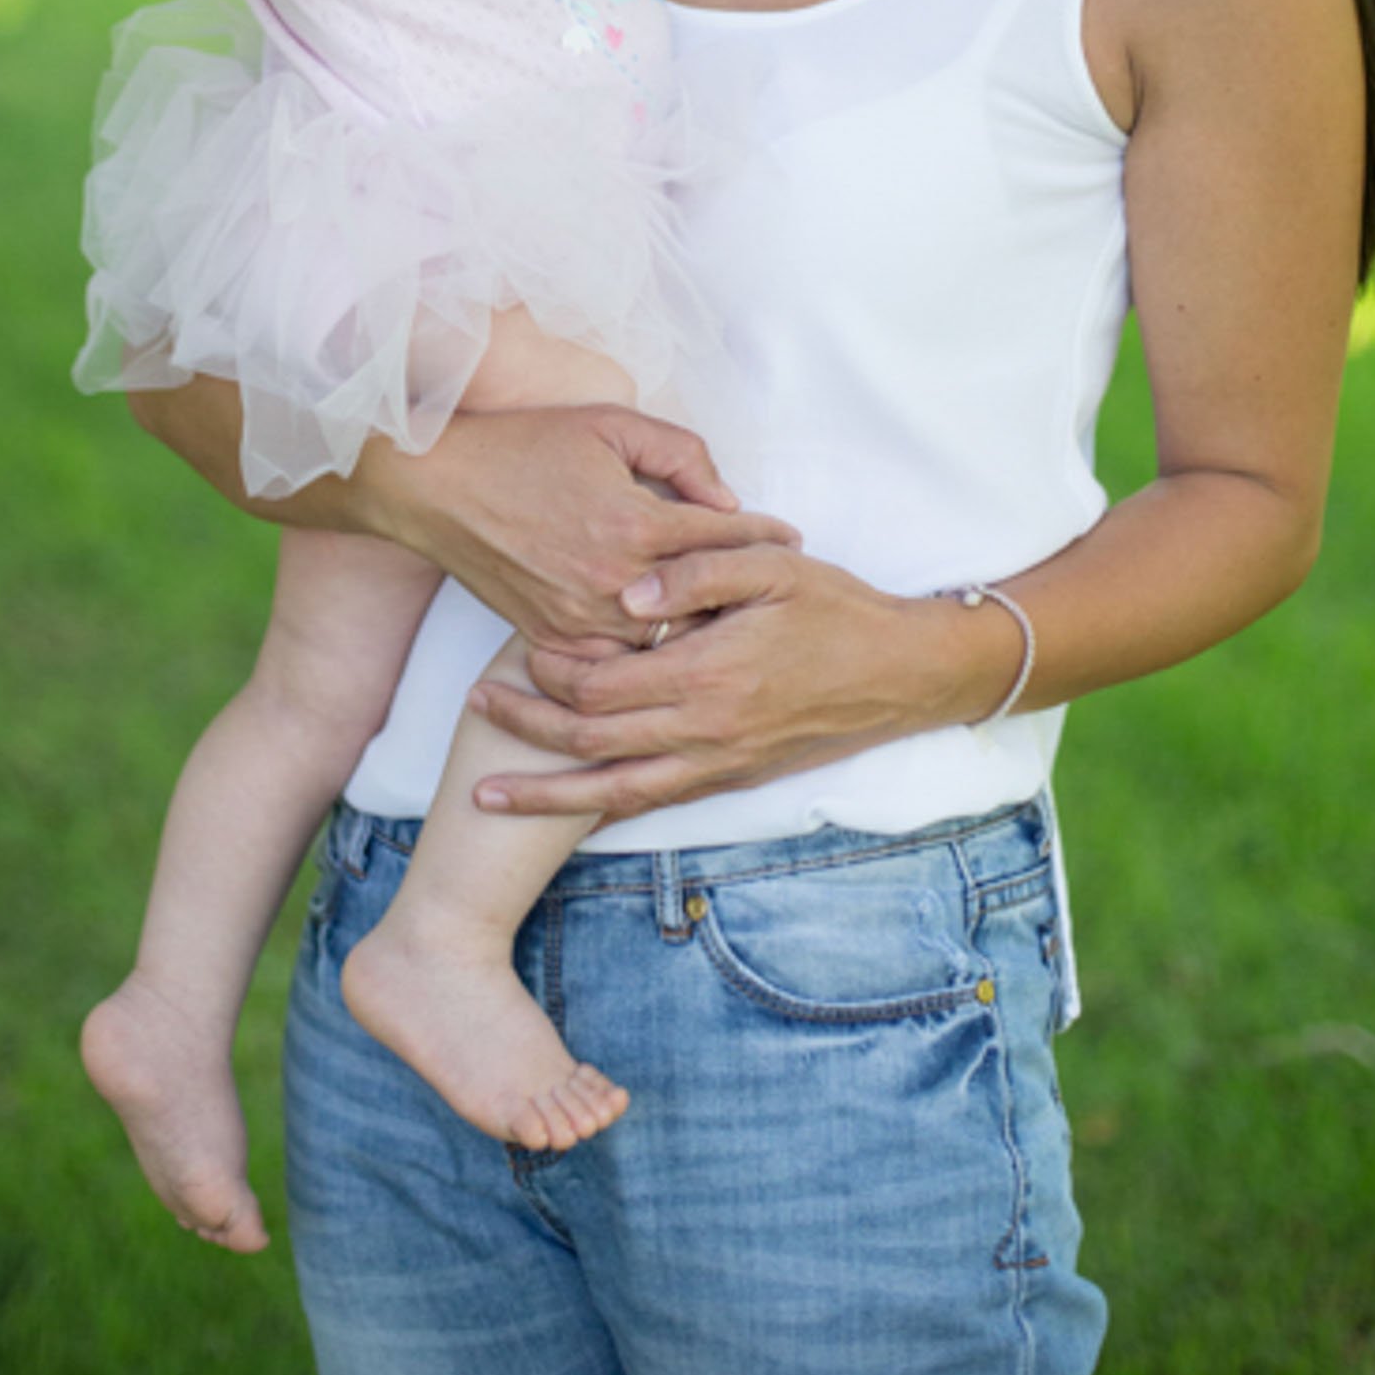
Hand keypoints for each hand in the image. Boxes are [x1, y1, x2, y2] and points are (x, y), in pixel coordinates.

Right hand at [359, 402, 802, 646]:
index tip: (794, 540)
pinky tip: (668, 647)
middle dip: (746, 599)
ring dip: (699, 636)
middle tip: (780, 599)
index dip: (767, 537)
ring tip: (737, 629)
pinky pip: (613, 666)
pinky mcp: (550, 639)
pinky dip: (643, 658)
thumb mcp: (609, 423)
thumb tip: (726, 499)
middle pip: (706, 607)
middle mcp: (613, 580)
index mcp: (634, 522)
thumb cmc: (524, 445)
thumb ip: (679, 453)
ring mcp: (580, 618)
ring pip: (664, 648)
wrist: (436, 488)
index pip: (724, 538)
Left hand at [465, 543, 993, 822]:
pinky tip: (567, 809)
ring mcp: (718, 764)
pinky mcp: (731, 779)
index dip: (552, 667)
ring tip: (485, 794)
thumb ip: (697, 568)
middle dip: (525, 730)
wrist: (901, 674)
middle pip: (591, 740)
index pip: (603, 681)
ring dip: (544, 794)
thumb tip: (625, 592)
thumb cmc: (836, 608)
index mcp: (708, 671)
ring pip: (612, 791)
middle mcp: (706, 730)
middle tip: (473, 708)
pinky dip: (601, 810)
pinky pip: (653, 803)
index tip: (518, 648)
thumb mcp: (772, 564)